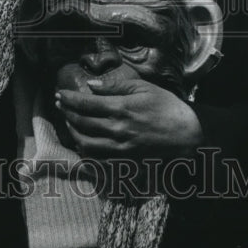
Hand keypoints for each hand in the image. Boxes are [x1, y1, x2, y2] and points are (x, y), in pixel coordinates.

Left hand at [55, 78, 203, 158]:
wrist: (188, 136)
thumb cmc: (167, 107)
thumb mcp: (143, 89)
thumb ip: (115, 87)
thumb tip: (91, 86)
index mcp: (121, 108)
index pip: (85, 103)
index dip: (68, 98)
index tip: (59, 94)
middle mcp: (117, 129)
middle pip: (81, 122)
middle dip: (66, 112)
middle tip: (60, 105)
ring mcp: (119, 148)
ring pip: (84, 143)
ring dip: (72, 132)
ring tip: (69, 122)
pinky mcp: (124, 162)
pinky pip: (96, 160)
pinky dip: (84, 151)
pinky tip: (82, 142)